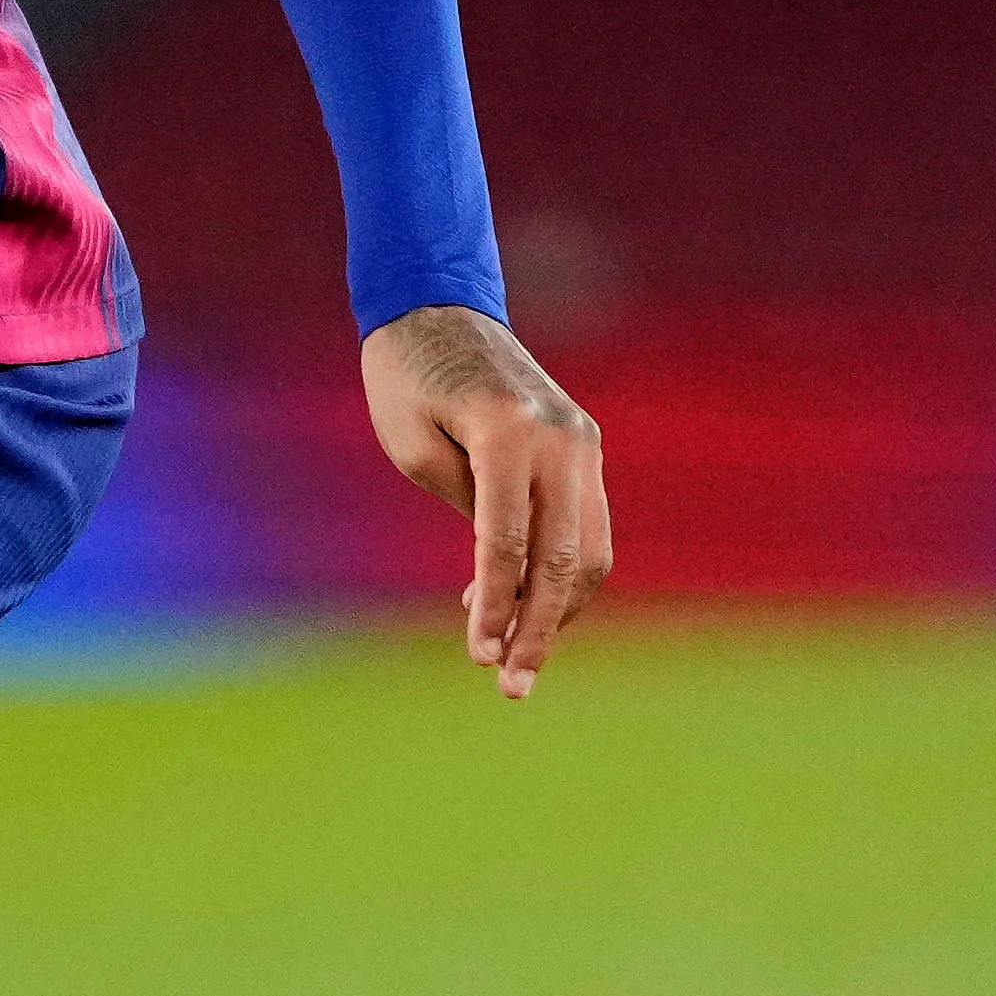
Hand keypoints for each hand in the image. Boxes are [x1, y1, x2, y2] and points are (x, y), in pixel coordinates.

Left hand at [359, 304, 611, 698]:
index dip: (496, 607)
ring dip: (557, 611)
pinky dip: (558, 573)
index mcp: (510, 433)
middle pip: (565, 558)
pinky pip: (584, 526)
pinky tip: (513, 606)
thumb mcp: (413, 448)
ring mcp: (581, 442)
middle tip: (510, 687)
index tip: (479, 658)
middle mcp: (561, 438)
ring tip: (512, 658)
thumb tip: (508, 583)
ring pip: (590, 550)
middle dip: (539, 629)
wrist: (437, 309)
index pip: (509, 542)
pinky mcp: (583, 447)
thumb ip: (469, 514)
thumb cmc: (405, 380)